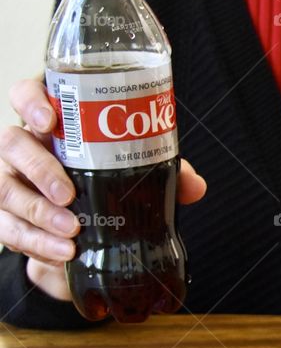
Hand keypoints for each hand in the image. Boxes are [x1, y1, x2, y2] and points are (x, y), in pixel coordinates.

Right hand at [3, 78, 206, 300]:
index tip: (50, 121)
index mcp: (52, 123)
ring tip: (71, 230)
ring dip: (37, 211)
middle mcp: (22, 147)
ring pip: (4, 188)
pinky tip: (61, 252)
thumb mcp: (134, 173)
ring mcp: (8, 180)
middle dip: (39, 168)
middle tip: (68, 192)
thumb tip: (195, 185)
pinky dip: (33, 242)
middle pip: (11, 143)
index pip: (26, 95)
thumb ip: (162, 174)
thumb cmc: (107, 183)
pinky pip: (5, 227)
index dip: (31, 102)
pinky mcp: (4, 217)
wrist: (83, 233)